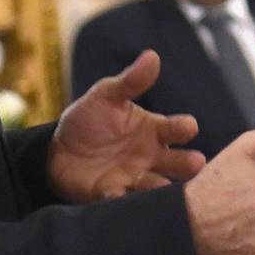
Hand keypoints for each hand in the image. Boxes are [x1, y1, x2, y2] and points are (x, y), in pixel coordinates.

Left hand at [48, 49, 203, 202]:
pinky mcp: (112, 194)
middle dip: (188, 163)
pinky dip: (121, 198)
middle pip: (178, 163)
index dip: (184, 128)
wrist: (58, 150)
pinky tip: (118, 193)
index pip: (176, 129)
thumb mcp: (106, 95)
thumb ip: (130, 81)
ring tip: (162, 185)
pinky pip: (121, 199)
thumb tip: (152, 55)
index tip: (188, 127)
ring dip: (160, 186)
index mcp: (154, 131)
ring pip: (155, 185)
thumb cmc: (90, 120)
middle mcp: (151, 157)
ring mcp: (134, 178)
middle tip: (196, 163)